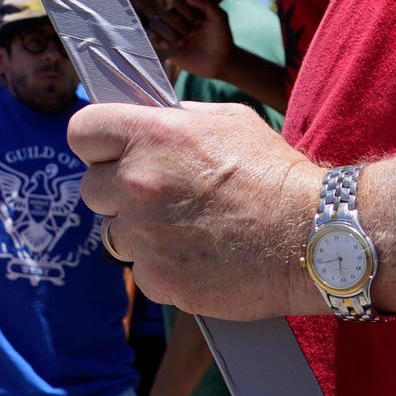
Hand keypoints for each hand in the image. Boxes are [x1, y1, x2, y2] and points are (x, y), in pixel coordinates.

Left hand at [71, 100, 323, 320]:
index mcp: (151, 136)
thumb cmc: (274, 174)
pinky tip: (198, 256)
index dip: (97, 142)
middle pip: (90, 187)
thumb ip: (173, 118)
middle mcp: (137, 183)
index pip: (81, 131)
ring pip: (114, 233)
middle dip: (117, 190)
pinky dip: (162, 267)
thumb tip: (141, 116)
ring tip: (185, 228)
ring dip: (139, 232)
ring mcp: (145, 234)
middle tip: (159, 195)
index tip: (110, 152)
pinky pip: (141, 270)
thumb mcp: (226, 121)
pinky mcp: (159, 278)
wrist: (315, 236)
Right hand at [153, 0, 237, 83]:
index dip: (186, 11)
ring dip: (169, 33)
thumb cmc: (221, 38)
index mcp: (189, 9)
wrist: (219, 62)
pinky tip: (167, 46)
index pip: (177, 1)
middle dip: (179, 24)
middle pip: (166, 12)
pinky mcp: (164, 45)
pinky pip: (150, 36)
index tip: (199, 21)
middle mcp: (177, 19)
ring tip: (181, 42)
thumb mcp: (219, 17)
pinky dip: (155, 39)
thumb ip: (205, 2)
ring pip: (156, 22)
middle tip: (192, 34)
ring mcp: (170, 32)